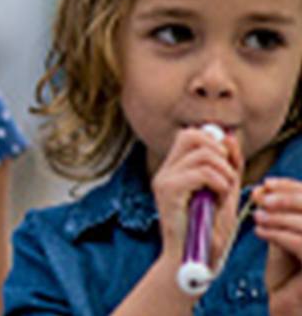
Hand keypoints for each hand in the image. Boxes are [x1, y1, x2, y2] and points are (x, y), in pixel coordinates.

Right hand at [152, 127, 243, 271]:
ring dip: (224, 172)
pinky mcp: (168, 192)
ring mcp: (163, 181)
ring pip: (203, 154)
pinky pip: (201, 173)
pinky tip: (217, 198)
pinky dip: (219, 183)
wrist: (194, 259)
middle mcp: (165, 172)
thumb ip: (229, 165)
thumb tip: (229, 137)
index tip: (227, 166)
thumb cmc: (209, 230)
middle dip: (220, 152)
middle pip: (193, 135)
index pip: (192, 134)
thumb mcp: (225, 192)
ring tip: (223, 192)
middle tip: (226, 178)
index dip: (215, 142)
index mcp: (175, 170)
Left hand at [255, 178, 301, 311]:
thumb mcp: (283, 235)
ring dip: (279, 216)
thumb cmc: (288, 271)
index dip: (292, 187)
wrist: (290, 304)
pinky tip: (261, 231)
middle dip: (287, 198)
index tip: (267, 184)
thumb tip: (261, 189)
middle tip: (261, 199)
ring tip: (257, 217)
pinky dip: (279, 234)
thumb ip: (277, 213)